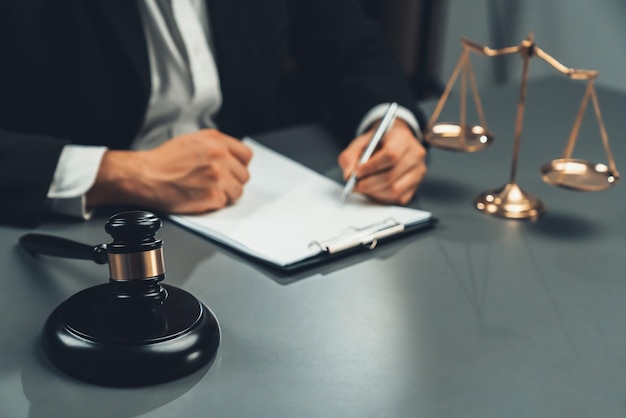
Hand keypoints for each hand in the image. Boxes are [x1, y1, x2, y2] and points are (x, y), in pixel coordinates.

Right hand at [86, 129, 252, 213]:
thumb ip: (216, 146)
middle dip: (232, 181)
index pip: (246, 155)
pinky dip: (213, 203)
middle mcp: (219, 156)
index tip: (233, 171)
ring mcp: (217, 177)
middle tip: (218, 184)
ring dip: (226, 194)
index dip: (239, 165)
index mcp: (215, 141)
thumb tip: (233, 157)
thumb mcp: (193, 140)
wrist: (145, 175)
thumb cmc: (164, 160)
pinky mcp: (211, 196)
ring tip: (209, 191)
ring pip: (237, 191)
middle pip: (244, 175)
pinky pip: (224, 203)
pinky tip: (200, 197)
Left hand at [338, 119, 426, 204]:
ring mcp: (418, 171)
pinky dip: (382, 197)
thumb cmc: (377, 142)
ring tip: (362, 187)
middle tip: (354, 185)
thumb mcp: (360, 143)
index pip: (391, 155)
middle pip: (391, 176)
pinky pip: (398, 198)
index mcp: (402, 138)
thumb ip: (350, 156)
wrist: (393, 142)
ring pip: (395, 190)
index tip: (357, 172)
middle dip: (368, 183)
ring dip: (374, 192)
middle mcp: (415, 154)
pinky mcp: (416, 185)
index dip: (372, 167)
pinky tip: (374, 190)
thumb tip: (348, 175)